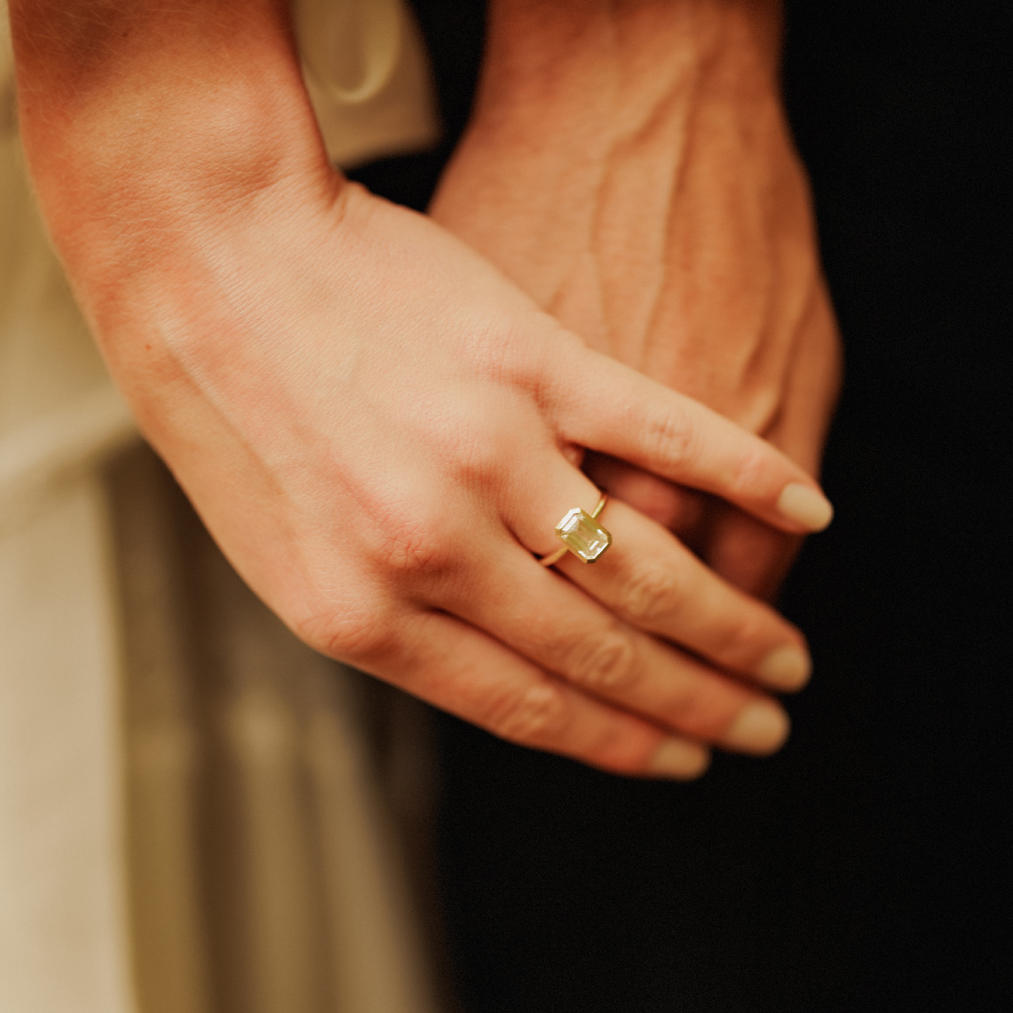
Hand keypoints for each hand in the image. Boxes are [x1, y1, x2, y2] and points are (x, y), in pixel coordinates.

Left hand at [10, 0, 831, 778]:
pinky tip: (806, 514)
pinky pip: (668, 435)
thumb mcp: (270, 542)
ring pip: (644, 566)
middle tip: (764, 731)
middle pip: (597, 651)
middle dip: (694, 703)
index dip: (613, 742)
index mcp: (355, 610)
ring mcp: (486, 454)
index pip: (518, 704)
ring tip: (789, 659)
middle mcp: (425, 550)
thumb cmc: (221, 392)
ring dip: (733, 622)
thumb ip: (374, 609)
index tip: (678, 764)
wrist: (206, 248)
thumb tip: (469, 667)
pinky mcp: (532, 360)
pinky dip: (748, 478)